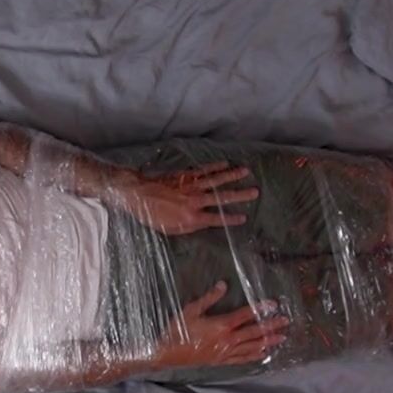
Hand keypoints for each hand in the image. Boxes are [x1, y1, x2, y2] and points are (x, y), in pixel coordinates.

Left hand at [113, 162, 257, 235]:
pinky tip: (225, 163)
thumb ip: (189, 227)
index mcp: (192, 218)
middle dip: (240, 195)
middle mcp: (195, 201)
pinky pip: (203, 170)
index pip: (217, 219)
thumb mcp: (170, 229)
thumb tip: (203, 224)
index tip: (244, 218)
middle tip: (255, 191)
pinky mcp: (185, 176)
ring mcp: (191, 186)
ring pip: (216, 180)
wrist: (137, 195)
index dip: (231, 219)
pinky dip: (215, 166)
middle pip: (222, 197)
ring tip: (246, 171)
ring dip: (232, 176)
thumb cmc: (151, 216)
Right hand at [154, 281, 288, 367]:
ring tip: (282, 338)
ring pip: (252, 346)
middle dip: (271, 326)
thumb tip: (224, 284)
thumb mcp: (190, 310)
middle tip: (286, 321)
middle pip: (254, 332)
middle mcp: (228, 339)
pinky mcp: (222, 360)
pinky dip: (255, 356)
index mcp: (221, 325)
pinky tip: (264, 354)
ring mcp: (226, 352)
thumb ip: (209, 298)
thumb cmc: (177, 330)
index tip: (274, 305)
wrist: (167, 354)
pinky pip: (243, 359)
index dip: (260, 309)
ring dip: (268, 341)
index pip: (245, 315)